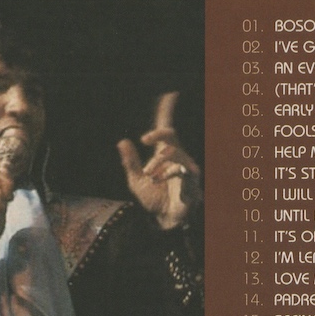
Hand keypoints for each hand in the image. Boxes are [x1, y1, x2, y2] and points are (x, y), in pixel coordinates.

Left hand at [117, 92, 200, 229]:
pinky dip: (168, 171)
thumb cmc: (153, 201)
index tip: (169, 95)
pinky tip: (158, 179)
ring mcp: (185, 167)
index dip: (167, 111)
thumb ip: (130, 162)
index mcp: (163, 154)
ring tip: (149, 173)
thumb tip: (122, 141)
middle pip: (171, 134)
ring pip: (174, 151)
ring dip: (159, 160)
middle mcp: (176, 158)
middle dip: (159, 133)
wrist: (164, 221)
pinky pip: (182, 168)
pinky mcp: (192, 180)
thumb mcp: (136, 180)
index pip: (165, 129)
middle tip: (144, 140)